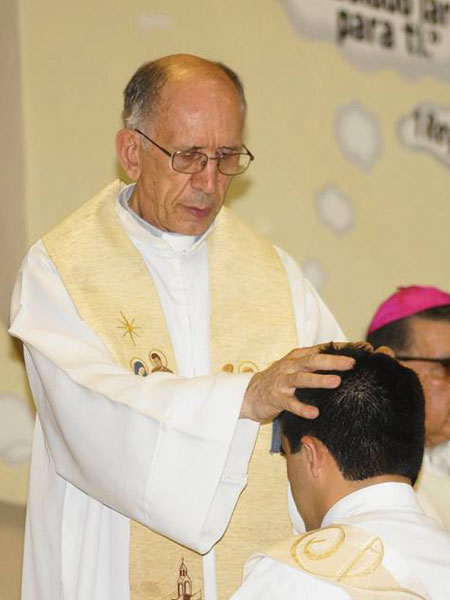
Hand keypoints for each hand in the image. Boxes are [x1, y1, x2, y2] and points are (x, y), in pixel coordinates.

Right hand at [240, 344, 354, 422]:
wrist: (250, 394)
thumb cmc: (280, 380)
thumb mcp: (296, 367)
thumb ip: (316, 364)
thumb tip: (346, 361)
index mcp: (297, 357)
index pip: (320, 350)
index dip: (339, 349)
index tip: (360, 349)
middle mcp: (289, 366)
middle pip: (311, 361)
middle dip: (332, 361)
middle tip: (351, 363)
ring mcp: (281, 382)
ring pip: (301, 379)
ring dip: (319, 380)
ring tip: (336, 382)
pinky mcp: (275, 398)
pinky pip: (290, 403)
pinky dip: (302, 408)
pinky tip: (315, 413)